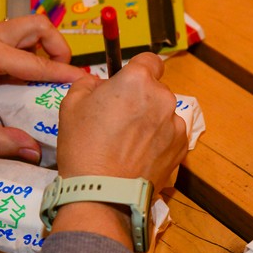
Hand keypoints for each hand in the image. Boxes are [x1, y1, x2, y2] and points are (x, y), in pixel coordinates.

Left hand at [0, 14, 85, 161]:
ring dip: (43, 45)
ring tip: (48, 74)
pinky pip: (12, 37)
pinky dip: (27, 50)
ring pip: (25, 27)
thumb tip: (32, 152)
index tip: (87, 81)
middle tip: (63, 73)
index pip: (35, 62)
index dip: (64, 73)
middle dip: (58, 45)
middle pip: (36, 25)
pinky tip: (26, 76)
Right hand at [56, 52, 188, 193]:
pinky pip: (171, 135)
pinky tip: (141, 154)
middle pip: (156, 89)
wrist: (103, 191)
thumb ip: (88, 84)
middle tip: (121, 119)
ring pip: (165, 113)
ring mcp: (175, 124)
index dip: (138, 70)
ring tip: (130, 142)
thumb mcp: (71, 105)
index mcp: (138, 80)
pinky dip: (160, 140)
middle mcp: (163, 98)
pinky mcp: (181, 148)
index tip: (128, 83)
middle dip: (142, 98)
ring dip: (152, 120)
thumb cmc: (84, 145)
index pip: (149, 61)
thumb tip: (99, 83)